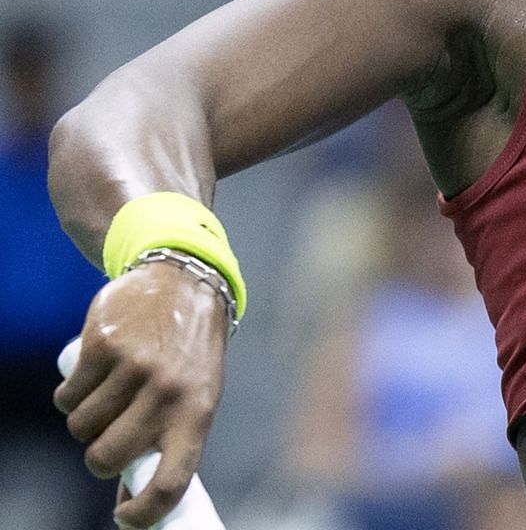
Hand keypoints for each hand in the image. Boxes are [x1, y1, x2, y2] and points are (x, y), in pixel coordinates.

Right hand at [53, 263, 228, 527]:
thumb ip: (168, 444)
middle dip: (99, 457)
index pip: (170, 481)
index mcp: (197, 412)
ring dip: (84, 422)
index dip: (145, 512)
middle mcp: (166, 392)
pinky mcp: (102, 346)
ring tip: (107, 398)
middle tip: (109, 437)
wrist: (184, 283)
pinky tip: (93, 377)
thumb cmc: (189, 353)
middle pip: (106, 459)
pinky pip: (67, 397)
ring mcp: (133, 368)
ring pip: (81, 428)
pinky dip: (71, 396)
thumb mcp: (196, 396)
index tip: (126, 520)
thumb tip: (125, 504)